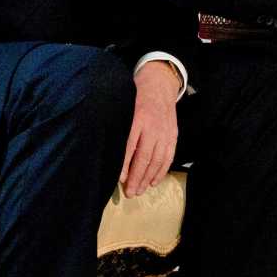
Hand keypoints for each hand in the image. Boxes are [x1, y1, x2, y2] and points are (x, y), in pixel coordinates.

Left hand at [119, 61, 179, 196]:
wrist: (160, 84)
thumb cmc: (135, 96)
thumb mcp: (123, 106)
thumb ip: (117, 126)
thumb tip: (104, 150)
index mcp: (137, 118)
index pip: (130, 145)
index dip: (125, 164)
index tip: (119, 179)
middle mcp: (152, 126)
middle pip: (144, 157)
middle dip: (136, 177)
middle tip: (129, 193)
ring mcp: (164, 131)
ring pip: (157, 160)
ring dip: (148, 178)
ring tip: (139, 191)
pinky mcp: (173, 135)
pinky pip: (168, 156)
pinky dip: (161, 171)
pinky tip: (153, 182)